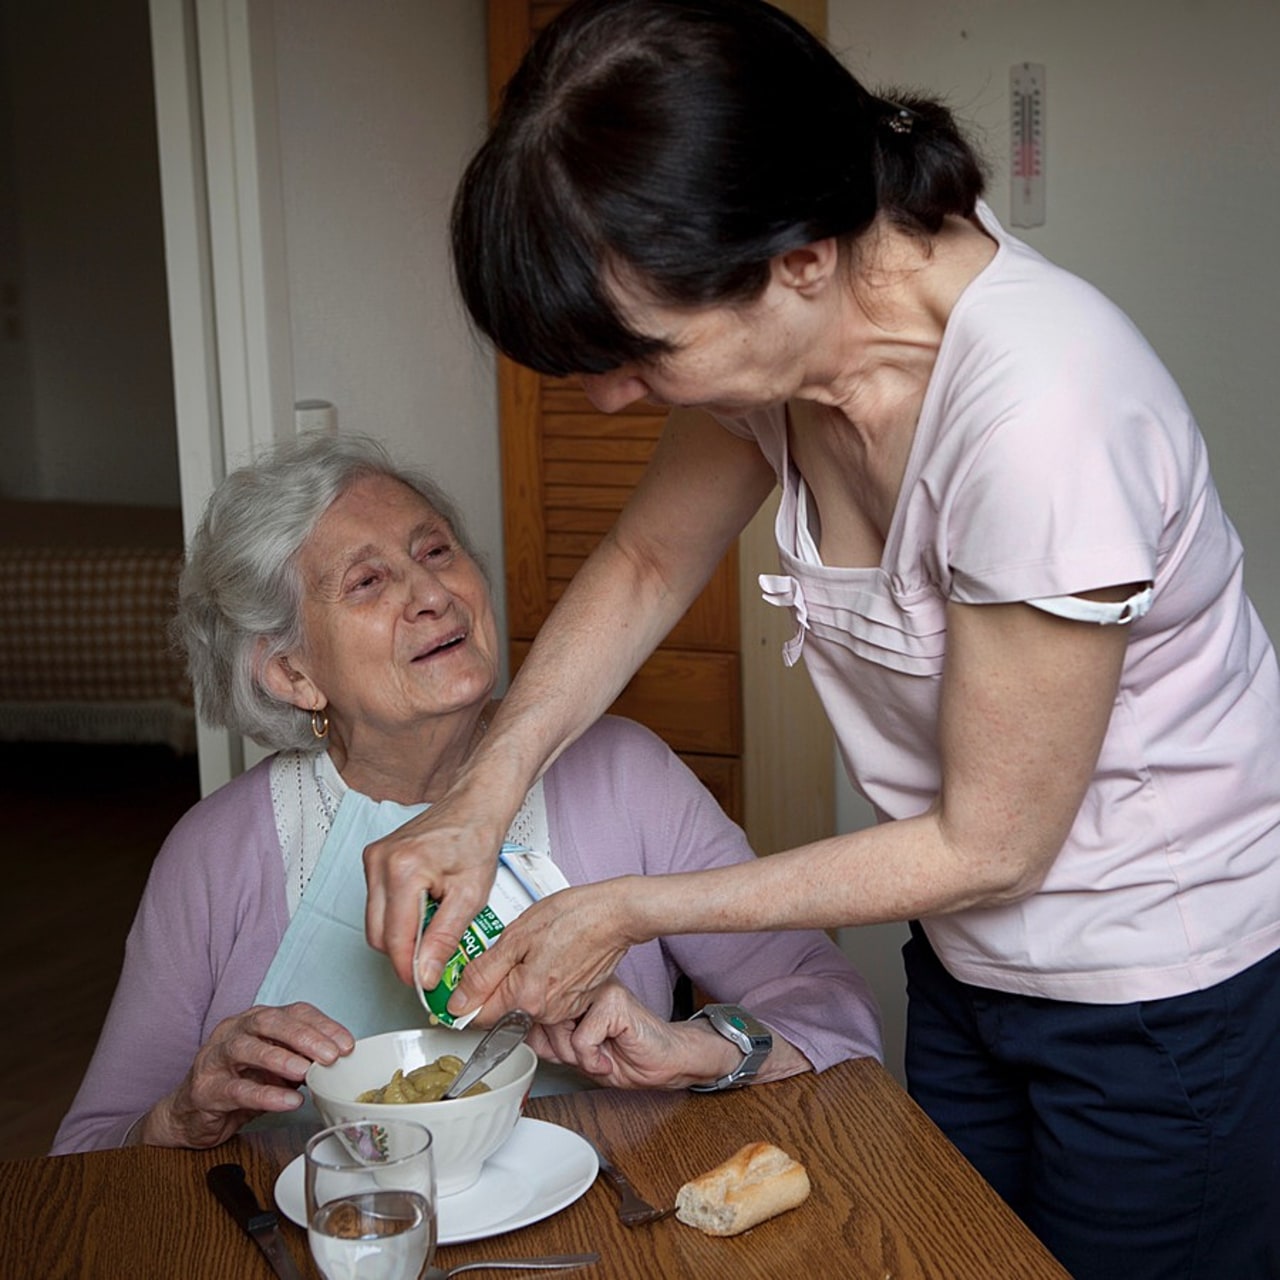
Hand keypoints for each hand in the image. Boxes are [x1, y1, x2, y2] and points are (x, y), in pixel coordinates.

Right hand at [135, 1003, 353, 1148]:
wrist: (192, 1113)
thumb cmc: (240, 1083)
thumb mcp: (276, 1068)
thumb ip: (302, 1059)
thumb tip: (339, 1061)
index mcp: (257, 1020)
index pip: (295, 1012)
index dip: (323, 1025)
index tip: (347, 1044)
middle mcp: (235, 1030)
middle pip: (270, 1022)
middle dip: (304, 1036)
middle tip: (330, 1055)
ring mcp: (216, 1057)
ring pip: (248, 1048)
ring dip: (281, 1059)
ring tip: (307, 1072)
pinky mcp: (205, 1088)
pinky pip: (237, 1089)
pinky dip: (266, 1095)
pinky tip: (288, 1100)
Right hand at [362, 784, 507, 987]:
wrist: (473, 806)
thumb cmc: (475, 840)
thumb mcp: (470, 895)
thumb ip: (444, 938)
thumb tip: (425, 973)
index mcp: (403, 870)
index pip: (394, 940)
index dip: (409, 969)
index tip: (425, 983)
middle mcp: (380, 862)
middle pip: (378, 934)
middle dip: (404, 953)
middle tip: (434, 958)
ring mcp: (373, 858)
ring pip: (375, 921)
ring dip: (401, 934)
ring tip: (433, 926)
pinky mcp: (373, 858)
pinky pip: (377, 903)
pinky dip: (398, 915)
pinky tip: (423, 907)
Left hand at [448, 880, 635, 1024]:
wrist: (615, 913)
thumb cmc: (572, 916)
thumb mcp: (516, 936)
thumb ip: (484, 973)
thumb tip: (459, 1002)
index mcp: (525, 998)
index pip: (478, 1015)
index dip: (467, 997)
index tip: (465, 983)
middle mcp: (544, 1013)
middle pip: (501, 1009)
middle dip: (496, 985)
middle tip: (506, 952)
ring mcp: (562, 1009)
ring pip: (523, 1003)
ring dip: (518, 981)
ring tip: (533, 950)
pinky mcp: (575, 1002)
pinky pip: (544, 997)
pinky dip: (540, 980)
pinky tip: (548, 956)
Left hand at [529, 981, 741, 1089]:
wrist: (664, 1059)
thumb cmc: (623, 1053)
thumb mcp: (574, 1051)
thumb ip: (547, 1040)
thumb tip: (515, 1033)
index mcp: (572, 990)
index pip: (533, 1007)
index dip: (533, 1034)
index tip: (542, 1047)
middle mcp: (582, 985)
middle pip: (541, 1019)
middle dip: (557, 1049)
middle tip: (583, 1055)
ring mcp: (598, 990)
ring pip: (558, 1027)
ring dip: (575, 1055)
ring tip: (597, 1055)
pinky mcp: (613, 1002)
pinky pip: (581, 1039)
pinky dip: (592, 1058)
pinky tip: (608, 1057)